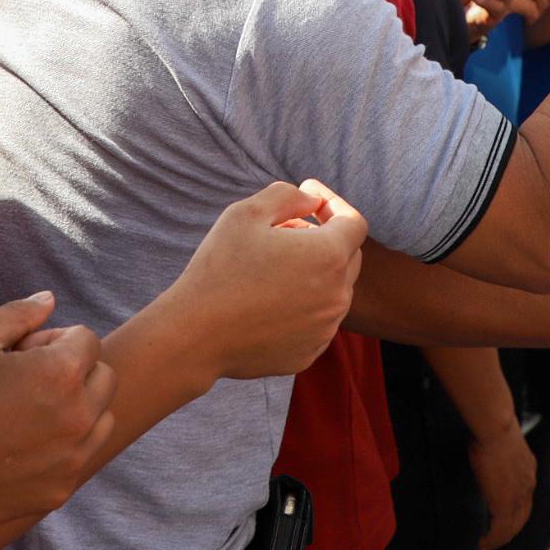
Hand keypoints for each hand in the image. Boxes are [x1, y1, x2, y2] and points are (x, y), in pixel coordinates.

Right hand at [0, 292, 116, 532]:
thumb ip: (20, 313)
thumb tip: (51, 299)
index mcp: (62, 374)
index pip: (87, 339)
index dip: (52, 341)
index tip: (20, 356)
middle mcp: (79, 416)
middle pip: (104, 377)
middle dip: (76, 371)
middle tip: (29, 382)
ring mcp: (74, 457)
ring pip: (102, 418)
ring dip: (79, 409)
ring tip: (32, 413)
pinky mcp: (63, 489)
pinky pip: (82, 455)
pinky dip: (66, 446)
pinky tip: (23, 446)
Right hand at [164, 180, 367, 380]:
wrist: (195, 335)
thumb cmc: (219, 268)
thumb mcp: (247, 213)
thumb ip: (289, 195)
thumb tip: (312, 200)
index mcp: (328, 257)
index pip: (354, 223)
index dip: (334, 204)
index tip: (310, 197)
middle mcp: (337, 296)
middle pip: (349, 257)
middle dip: (325, 238)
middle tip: (285, 231)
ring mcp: (325, 329)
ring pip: (333, 290)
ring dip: (314, 273)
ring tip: (271, 267)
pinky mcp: (310, 353)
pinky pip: (317, 320)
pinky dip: (304, 305)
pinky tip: (268, 301)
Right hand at [468, 423, 536, 549]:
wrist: (494, 428)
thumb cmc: (492, 424)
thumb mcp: (500, 439)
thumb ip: (498, 448)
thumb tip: (485, 443)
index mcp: (527, 469)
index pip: (524, 496)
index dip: (516, 508)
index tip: (505, 516)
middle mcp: (527, 485)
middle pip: (522, 515)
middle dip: (511, 529)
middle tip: (498, 539)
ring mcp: (518, 496)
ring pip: (513, 526)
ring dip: (501, 538)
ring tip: (489, 545)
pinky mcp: (504, 504)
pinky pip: (500, 530)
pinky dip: (493, 540)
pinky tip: (484, 544)